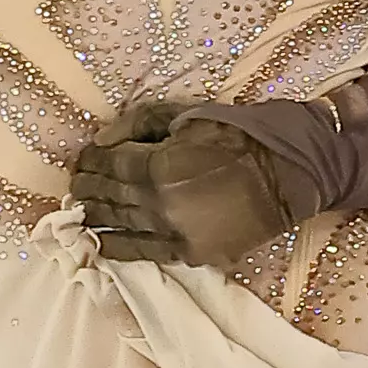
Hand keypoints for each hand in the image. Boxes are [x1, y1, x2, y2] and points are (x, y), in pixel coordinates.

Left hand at [71, 103, 307, 266]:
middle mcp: (158, 205)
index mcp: (156, 166)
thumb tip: (100, 142)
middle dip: (87, 187)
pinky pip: (143, 254)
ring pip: (119, 225)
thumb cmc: (238, 134)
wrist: (289, 173)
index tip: (83, 159)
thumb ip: (136, 123)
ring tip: (84, 209)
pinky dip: (118, 247)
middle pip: (107, 196)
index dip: (89, 161)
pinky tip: (102, 242)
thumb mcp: (185, 113)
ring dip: (96, 215)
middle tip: (78, 183)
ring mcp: (174, 234)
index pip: (106, 165)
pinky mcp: (190, 253)